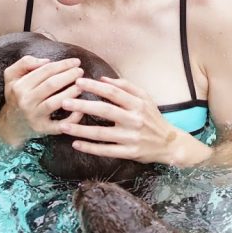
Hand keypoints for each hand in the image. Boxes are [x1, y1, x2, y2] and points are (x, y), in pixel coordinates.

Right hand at [0, 56, 84, 146]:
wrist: (11, 124)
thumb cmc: (16, 96)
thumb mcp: (12, 76)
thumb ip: (25, 63)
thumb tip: (47, 61)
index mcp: (19, 86)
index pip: (44, 71)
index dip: (62, 65)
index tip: (76, 61)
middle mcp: (25, 101)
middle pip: (51, 85)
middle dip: (68, 76)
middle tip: (80, 71)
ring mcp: (34, 116)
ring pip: (54, 102)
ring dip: (71, 93)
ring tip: (82, 86)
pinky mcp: (42, 129)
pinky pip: (59, 125)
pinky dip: (71, 119)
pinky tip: (80, 111)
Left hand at [60, 77, 195, 165]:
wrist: (169, 144)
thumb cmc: (153, 118)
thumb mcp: (145, 98)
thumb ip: (126, 86)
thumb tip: (102, 79)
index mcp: (138, 104)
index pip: (113, 93)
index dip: (94, 87)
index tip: (78, 83)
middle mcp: (135, 120)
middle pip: (105, 111)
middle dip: (82, 106)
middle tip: (64, 102)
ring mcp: (131, 138)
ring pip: (102, 133)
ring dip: (80, 130)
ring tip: (63, 126)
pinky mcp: (129, 153)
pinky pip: (106, 150)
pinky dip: (90, 148)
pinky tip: (76, 144)